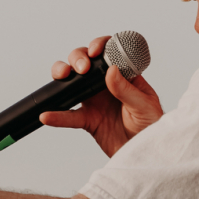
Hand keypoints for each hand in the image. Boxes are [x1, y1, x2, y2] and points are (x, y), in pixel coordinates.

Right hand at [39, 37, 162, 159]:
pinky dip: (57, 115)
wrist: (145, 152)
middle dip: (78, 57)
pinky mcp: (87, 119)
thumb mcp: (145, 105)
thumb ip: (127, 90)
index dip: (100, 46)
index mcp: (123, 75)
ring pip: (72, 81)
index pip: (109, 53)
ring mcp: (94, 100)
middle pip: (85, 61)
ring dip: (63, 73)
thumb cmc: (150, 125)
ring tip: (62, 76)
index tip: (95, 50)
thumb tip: (111, 70)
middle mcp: (105, 84)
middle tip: (82, 68)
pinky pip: (69, 116)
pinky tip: (47, 115)